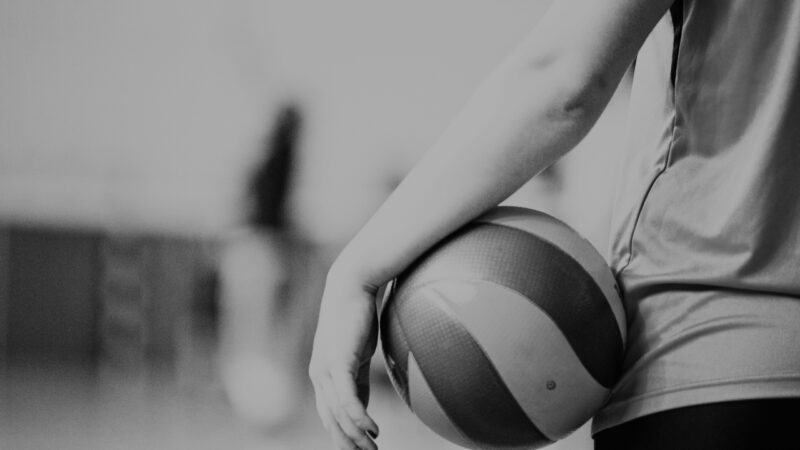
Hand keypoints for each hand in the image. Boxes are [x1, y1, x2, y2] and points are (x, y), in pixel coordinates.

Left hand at [309, 267, 380, 449]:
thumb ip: (357, 377)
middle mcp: (319, 375)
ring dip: (357, 436)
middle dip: (349, 444)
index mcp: (322, 375)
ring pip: (340, 414)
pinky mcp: (338, 362)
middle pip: (332, 421)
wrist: (353, 283)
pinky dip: (359, 418)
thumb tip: (366, 400)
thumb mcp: (358, 354)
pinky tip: (373, 430)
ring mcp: (326, 369)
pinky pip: (347, 399)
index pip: (330, 415)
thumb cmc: (358, 316)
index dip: (344, 437)